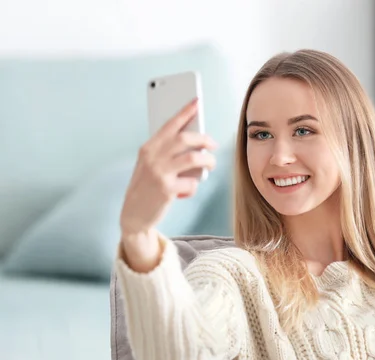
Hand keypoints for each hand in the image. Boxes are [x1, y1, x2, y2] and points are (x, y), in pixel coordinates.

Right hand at [119, 99, 217, 270]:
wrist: (133, 215)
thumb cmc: (146, 187)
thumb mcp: (150, 166)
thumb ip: (166, 153)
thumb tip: (194, 142)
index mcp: (147, 148)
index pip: (169, 125)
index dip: (184, 112)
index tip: (196, 101)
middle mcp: (152, 157)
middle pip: (185, 139)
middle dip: (203, 138)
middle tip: (213, 143)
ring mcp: (159, 173)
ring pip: (194, 158)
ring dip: (208, 160)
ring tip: (210, 164)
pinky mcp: (167, 189)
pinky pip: (192, 183)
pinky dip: (194, 187)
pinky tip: (186, 191)